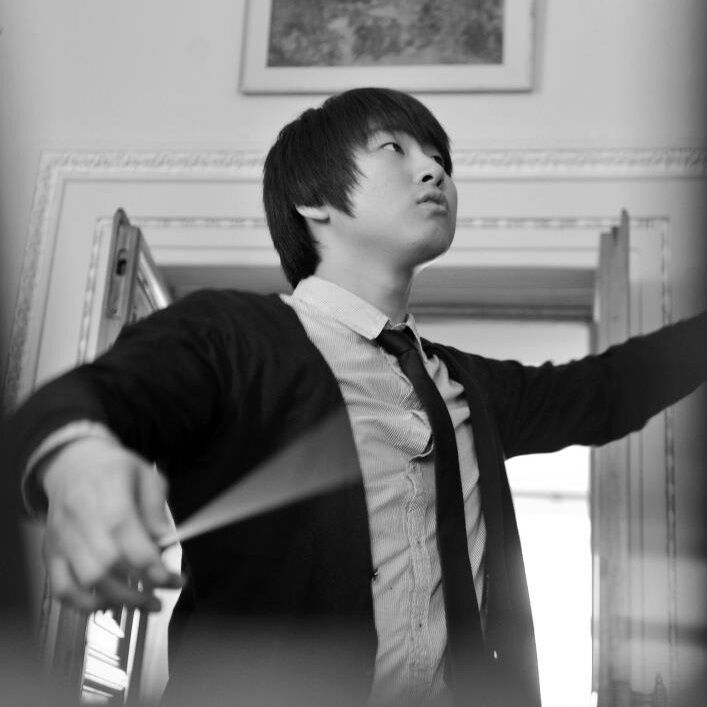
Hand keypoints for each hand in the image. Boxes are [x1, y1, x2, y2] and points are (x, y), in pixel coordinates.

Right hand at [40, 436, 182, 612]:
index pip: (126, 535)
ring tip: (143, 603)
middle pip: (106, 564)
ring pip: (85, 580)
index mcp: (107, 493)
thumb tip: (165, 540)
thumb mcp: (146, 475)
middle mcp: (80, 518)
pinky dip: (84, 605)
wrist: (73, 464)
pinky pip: (61, 588)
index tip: (173, 580)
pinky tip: (109, 604)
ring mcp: (62, 538)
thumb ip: (156, 508)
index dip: (150, 564)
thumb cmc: (114, 470)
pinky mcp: (51, 553)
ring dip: (117, 600)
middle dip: (139, 588)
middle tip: (163, 597)